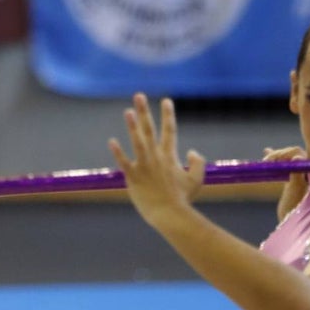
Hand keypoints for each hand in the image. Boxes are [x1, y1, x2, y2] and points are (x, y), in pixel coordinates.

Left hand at [107, 93, 204, 227]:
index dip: (168, 115)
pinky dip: (118, 152)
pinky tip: (112, 141)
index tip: (166, 100)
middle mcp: (156, 157)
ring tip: (127, 111)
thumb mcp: (196, 180)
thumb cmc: (182, 199)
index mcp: (169, 157)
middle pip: (150, 130)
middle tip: (138, 95)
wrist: (170, 214)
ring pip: (138, 142)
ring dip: (133, 126)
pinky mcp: (134, 177)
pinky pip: (125, 162)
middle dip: (145, 111)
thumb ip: (197, 164)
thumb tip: (193, 151)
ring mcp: (144, 166)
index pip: (169, 131)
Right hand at [263, 145, 308, 219]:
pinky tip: (266, 150)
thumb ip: (297, 174)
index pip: (299, 153)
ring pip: (288, 158)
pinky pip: (285, 165)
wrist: (292, 227)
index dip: (285, 153)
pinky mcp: (293, 179)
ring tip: (265, 160)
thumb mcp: (295, 192)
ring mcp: (301, 175)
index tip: (272, 160)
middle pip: (294, 153)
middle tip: (266, 161)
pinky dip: (276, 159)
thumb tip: (297, 156)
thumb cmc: (296, 212)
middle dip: (279, 154)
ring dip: (276, 156)